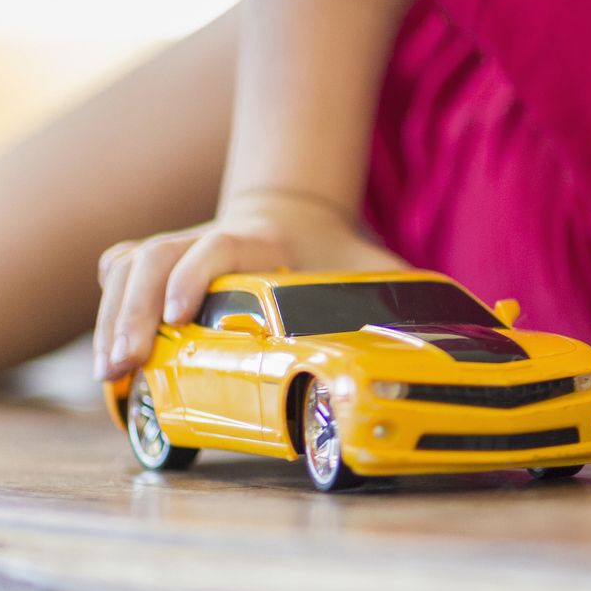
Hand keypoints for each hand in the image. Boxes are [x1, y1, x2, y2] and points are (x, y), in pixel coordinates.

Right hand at [94, 188, 408, 381]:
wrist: (301, 217)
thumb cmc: (339, 255)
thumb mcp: (374, 265)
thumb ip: (408, 290)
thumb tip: (482, 320)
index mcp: (261, 241)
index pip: (217, 247)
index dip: (195, 275)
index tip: (179, 313)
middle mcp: (211, 240)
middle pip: (155, 259)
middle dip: (132, 312)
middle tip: (124, 365)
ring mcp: (181, 250)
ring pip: (130, 268)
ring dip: (113, 319)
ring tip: (110, 374)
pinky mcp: (163, 266)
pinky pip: (121, 271)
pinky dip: (108, 304)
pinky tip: (107, 348)